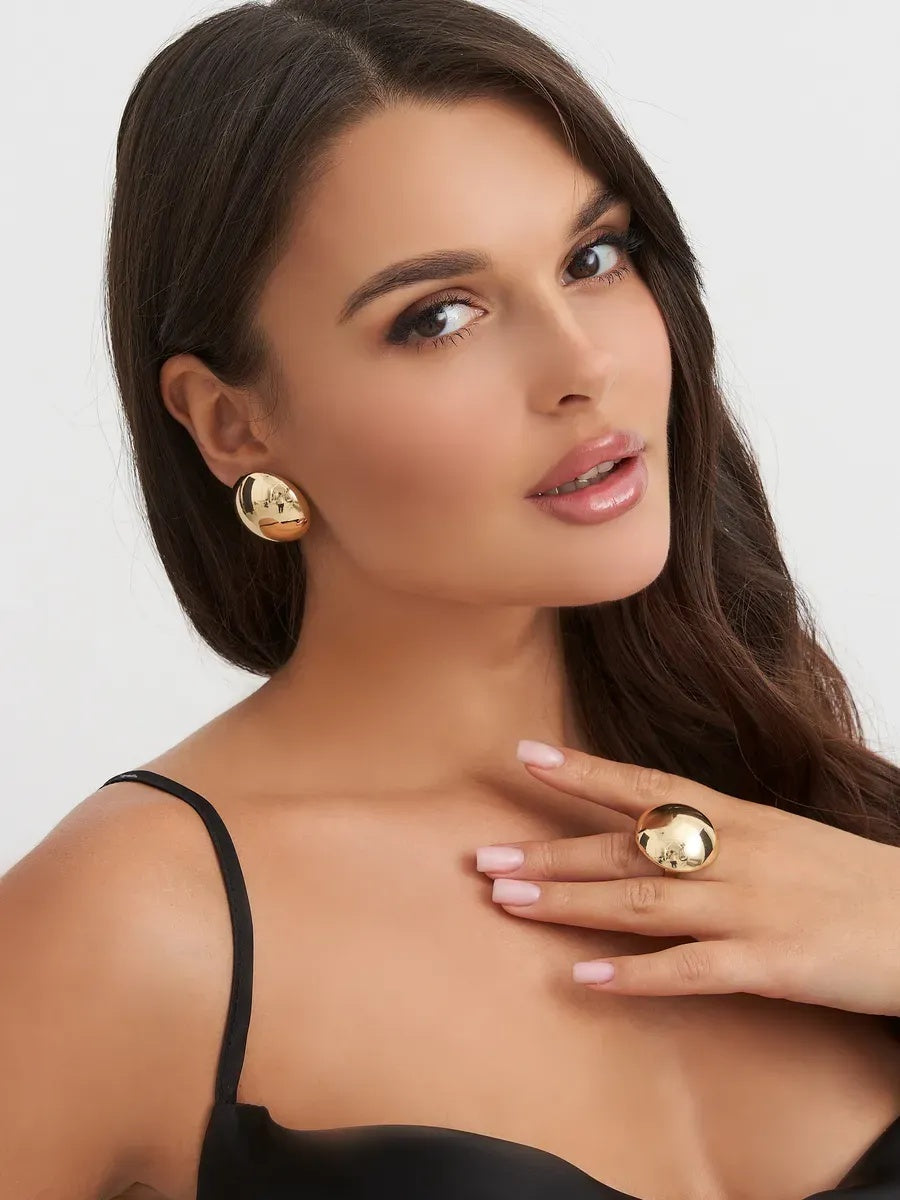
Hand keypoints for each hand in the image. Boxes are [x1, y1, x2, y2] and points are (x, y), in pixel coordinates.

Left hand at [473, 740, 899, 1016]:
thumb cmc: (850, 879)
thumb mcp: (781, 837)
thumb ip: (717, 833)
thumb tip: (652, 831)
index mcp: (738, 818)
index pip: (645, 785)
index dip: (584, 771)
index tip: (524, 755)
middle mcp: (733, 854)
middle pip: (624, 848)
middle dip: (550, 853)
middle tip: (482, 859)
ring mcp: (747, 908)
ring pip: (640, 901)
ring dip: (569, 902)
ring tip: (507, 903)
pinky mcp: (768, 964)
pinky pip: (687, 970)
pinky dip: (633, 975)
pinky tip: (583, 978)